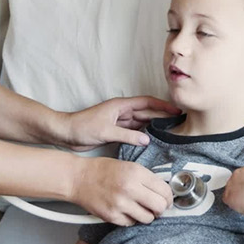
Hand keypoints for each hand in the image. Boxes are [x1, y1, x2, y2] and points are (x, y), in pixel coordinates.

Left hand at [53, 96, 180, 150]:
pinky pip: (133, 131)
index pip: (146, 103)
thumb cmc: (82, 127)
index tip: (176, 109)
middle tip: (178, 121)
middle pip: (146, 112)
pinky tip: (151, 139)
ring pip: (141, 122)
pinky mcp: (114, 131)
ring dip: (154, 125)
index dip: (162, 106)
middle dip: (162, 115)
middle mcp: (121, 112)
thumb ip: (127, 135)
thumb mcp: (106, 131)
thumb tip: (147, 138)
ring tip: (169, 131)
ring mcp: (118, 121)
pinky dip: (143, 134)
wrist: (66, 134)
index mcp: (120, 106)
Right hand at [68, 157, 172, 225]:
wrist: (77, 178)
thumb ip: (146, 178)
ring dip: (146, 215)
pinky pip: (132, 223)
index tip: (166, 199)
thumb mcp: (128, 165)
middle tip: (156, 207)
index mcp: (136, 172)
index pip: (164, 190)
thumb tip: (163, 191)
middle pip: (160, 207)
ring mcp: (120, 204)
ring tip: (139, 208)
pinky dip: (131, 219)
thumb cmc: (101, 171)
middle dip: (161, 208)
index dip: (169, 197)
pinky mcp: (112, 216)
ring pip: (148, 218)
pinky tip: (125, 210)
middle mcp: (129, 188)